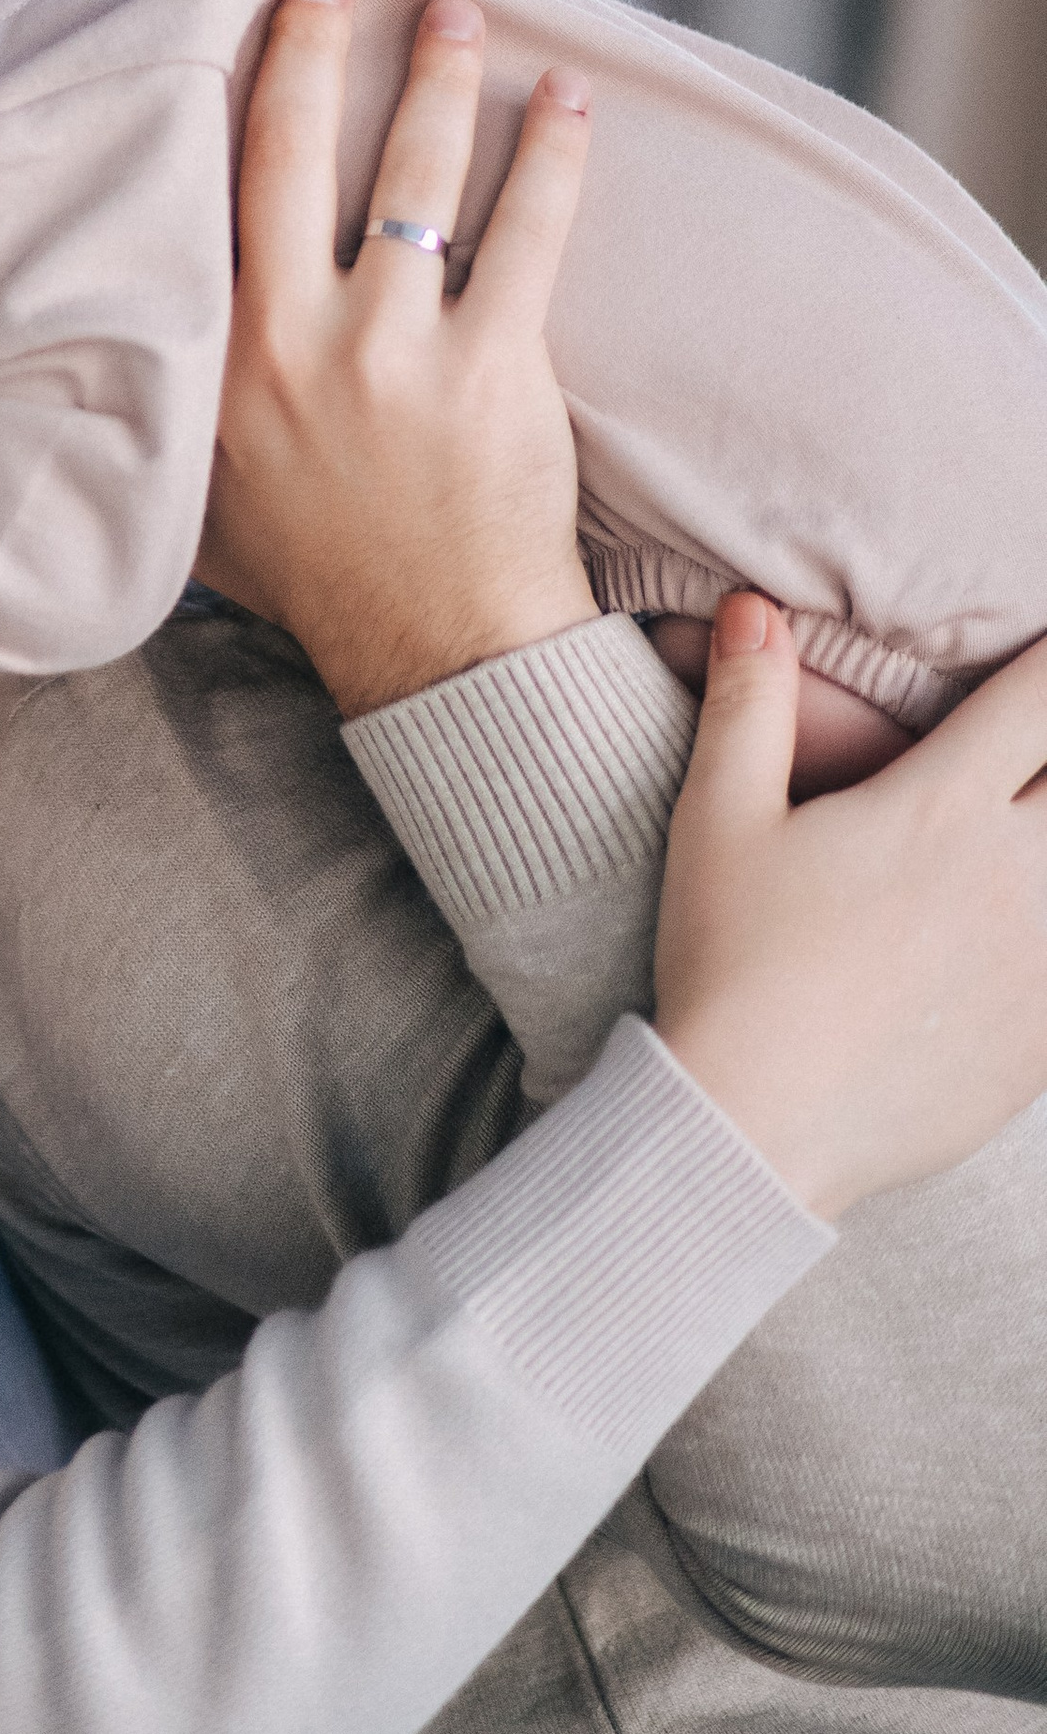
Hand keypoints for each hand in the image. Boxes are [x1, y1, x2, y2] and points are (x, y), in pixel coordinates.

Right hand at [196, 0, 596, 714]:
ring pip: (417, 176)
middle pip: (300, 152)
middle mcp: (296, 338)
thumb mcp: (202, 483)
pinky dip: (549, 156)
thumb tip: (119, 325)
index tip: (247, 19)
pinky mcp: (493, 368)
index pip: (217, 192)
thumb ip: (174, 394)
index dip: (233, 94)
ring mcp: (396, 350)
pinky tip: (566, 98)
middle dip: (319, 48)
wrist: (434, 651)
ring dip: (442, 79)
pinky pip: (526, 234)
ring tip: (461, 14)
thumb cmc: (314, 569)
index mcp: (221, 354)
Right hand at [656, 591, 1046, 1214]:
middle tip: (1045, 753)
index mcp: (935, 809)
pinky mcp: (1045, 1040)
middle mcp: (1011, 876)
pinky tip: (1036, 943)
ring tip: (1041, 838)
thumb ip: (747, 703)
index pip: (1038, 701)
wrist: (754, 1126)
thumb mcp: (718, 819)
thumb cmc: (729, 963)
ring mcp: (1041, 963)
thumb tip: (753, 606)